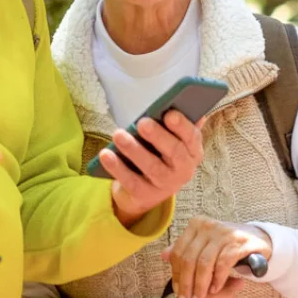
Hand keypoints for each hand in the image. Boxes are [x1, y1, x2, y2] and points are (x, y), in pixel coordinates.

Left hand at [100, 111, 204, 226]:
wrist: (146, 190)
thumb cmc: (159, 154)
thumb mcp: (169, 139)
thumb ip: (175, 124)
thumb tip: (180, 102)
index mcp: (192, 151)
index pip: (192, 137)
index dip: (182, 126)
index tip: (170, 114)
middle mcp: (183, 170)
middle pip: (174, 152)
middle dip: (158, 136)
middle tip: (142, 123)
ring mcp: (166, 185)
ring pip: (151, 167)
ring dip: (134, 150)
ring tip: (118, 135)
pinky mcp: (146, 195)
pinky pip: (131, 181)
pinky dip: (117, 168)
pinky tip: (105, 154)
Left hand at [161, 216, 272, 297]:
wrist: (257, 238)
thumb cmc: (225, 244)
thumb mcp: (204, 244)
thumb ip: (185, 250)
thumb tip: (163, 256)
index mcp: (195, 224)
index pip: (179, 252)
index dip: (176, 274)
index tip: (177, 292)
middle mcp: (208, 226)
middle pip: (189, 259)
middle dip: (186, 284)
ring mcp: (224, 232)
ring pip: (204, 263)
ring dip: (200, 285)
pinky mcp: (239, 242)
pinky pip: (223, 263)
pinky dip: (217, 279)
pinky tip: (215, 289)